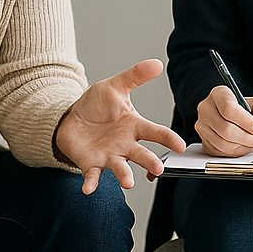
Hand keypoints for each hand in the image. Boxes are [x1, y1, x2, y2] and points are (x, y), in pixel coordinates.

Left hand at [53, 59, 185, 193]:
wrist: (72, 118)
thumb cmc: (97, 106)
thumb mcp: (115, 86)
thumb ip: (135, 76)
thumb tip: (157, 63)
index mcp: (134, 126)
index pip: (155, 132)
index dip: (168, 138)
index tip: (180, 145)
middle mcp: (125, 145)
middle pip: (141, 154)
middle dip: (149, 162)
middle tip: (158, 169)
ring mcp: (109, 156)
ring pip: (120, 168)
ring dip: (125, 176)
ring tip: (129, 183)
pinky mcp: (92, 164)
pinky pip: (92, 175)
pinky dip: (91, 183)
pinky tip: (88, 189)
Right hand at [195, 86, 252, 156]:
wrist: (237, 120)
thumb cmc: (247, 110)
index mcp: (219, 94)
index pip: (228, 108)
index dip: (245, 121)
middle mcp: (206, 108)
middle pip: (225, 128)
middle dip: (246, 138)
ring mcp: (202, 125)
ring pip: (222, 143)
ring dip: (241, 146)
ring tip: (250, 143)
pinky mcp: (203, 141)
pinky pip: (219, 152)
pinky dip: (234, 153)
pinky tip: (241, 146)